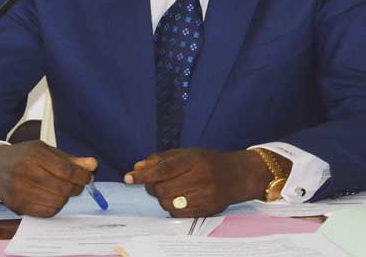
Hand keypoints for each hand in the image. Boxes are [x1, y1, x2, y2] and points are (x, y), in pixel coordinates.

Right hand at [0, 141, 96, 216]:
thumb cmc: (23, 156)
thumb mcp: (44, 151)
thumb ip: (69, 159)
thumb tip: (93, 164)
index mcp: (34, 154)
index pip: (66, 170)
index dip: (82, 176)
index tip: (87, 177)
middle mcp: (26, 172)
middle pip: (64, 187)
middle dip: (76, 187)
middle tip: (76, 183)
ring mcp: (21, 191)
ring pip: (58, 201)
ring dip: (65, 196)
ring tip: (60, 188)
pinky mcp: (19, 206)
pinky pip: (48, 211)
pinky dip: (55, 205)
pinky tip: (51, 196)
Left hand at [123, 148, 271, 216]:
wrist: (237, 175)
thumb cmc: (207, 161)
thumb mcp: (185, 153)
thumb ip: (160, 159)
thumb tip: (137, 167)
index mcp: (194, 159)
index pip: (162, 169)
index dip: (143, 175)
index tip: (128, 177)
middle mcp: (201, 177)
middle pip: (163, 189)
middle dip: (151, 187)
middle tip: (153, 183)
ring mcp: (206, 195)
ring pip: (169, 203)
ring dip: (161, 198)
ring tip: (168, 190)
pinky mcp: (208, 209)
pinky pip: (179, 214)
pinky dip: (172, 207)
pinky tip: (177, 198)